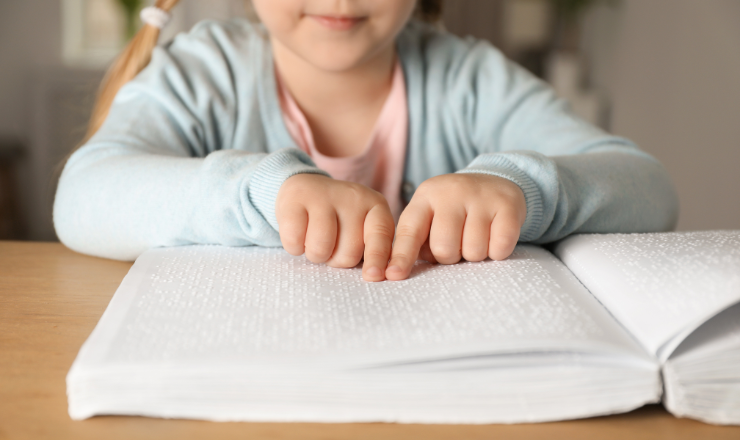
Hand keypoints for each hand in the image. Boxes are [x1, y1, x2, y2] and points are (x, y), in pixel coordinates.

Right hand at [276, 173, 394, 281]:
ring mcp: (323, 195)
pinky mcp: (295, 198)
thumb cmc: (338, 220)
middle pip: (349, 253)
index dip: (378, 258)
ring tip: (315, 239)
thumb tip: (377, 276)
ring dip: (315, 255)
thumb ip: (374, 251)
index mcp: (376, 206)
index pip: (381, 236)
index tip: (373, 276)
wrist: (305, 188)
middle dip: (336, 259)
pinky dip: (294, 246)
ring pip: (321, 249)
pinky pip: (294, 241)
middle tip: (331, 243)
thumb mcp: (363, 229)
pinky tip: (299, 231)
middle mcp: (353, 197)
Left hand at [386, 173, 525, 280]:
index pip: (409, 232)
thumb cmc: (454, 212)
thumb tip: (397, 273)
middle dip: (451, 256)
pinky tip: (495, 236)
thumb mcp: (430, 217)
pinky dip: (498, 252)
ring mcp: (480, 197)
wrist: (495, 182)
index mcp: (425, 198)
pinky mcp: (507, 205)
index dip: (402, 257)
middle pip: (444, 248)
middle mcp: (450, 193)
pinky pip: (499, 248)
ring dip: (475, 255)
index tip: (394, 275)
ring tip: (476, 237)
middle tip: (458, 243)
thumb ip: (415, 242)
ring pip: (473, 252)